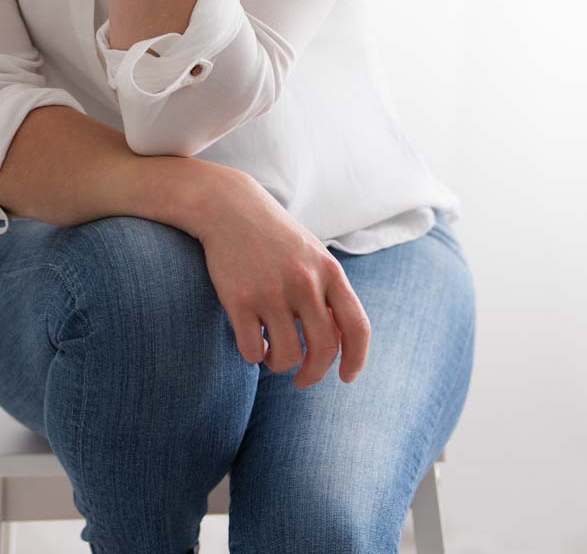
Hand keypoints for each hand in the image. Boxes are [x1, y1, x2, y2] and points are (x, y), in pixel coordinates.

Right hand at [196, 170, 370, 389]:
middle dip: (314, 374)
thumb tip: (339, 343)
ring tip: (271, 354)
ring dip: (280, 365)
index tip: (346, 378)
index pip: (357, 327)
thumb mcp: (312, 255)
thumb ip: (328, 293)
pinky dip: (254, 356)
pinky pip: (252, 350)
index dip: (356, 360)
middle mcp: (305, 282)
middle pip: (324, 350)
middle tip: (302, 379)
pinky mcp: (239, 299)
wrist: (229, 207)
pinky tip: (253, 343)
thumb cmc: (274, 236)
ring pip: (287, 356)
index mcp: (329, 271)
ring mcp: (271, 291)